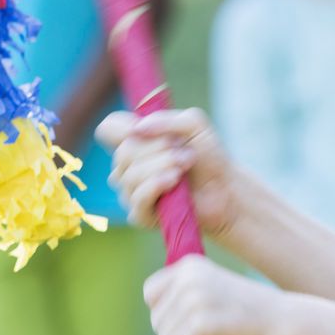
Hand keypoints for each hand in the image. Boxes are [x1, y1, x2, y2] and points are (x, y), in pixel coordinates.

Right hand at [97, 107, 241, 239]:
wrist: (226, 188)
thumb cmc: (208, 156)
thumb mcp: (194, 125)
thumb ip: (167, 119)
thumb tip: (137, 129)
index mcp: (135, 141)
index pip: (108, 129)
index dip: (121, 127)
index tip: (143, 129)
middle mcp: (128, 167)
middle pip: (123, 151)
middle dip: (159, 148)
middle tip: (186, 153)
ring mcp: (131, 192)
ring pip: (131, 176)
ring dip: (164, 166)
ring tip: (186, 167)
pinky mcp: (141, 214)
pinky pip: (137, 199)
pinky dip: (156, 186)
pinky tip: (175, 182)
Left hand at [143, 255, 285, 334]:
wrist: (286, 325)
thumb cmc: (253, 314)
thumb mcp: (217, 289)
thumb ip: (188, 294)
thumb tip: (157, 314)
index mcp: (191, 266)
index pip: (151, 292)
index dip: (165, 312)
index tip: (185, 323)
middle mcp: (188, 280)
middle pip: (157, 320)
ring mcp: (193, 303)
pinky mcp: (199, 328)